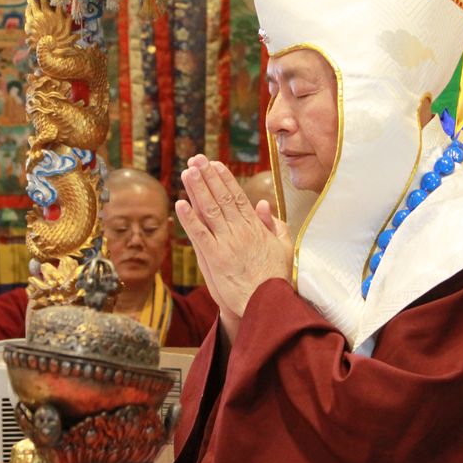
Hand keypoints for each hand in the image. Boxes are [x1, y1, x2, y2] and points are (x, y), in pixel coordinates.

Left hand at [175, 156, 292, 332]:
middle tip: (196, 159)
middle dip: (208, 177)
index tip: (215, 165)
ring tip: (187, 172)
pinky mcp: (215, 257)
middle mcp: (240, 230)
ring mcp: (226, 243)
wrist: (267, 302)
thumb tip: (263, 204)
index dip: (225, 179)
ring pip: (209, 210)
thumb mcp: (283, 246)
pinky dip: (189, 218)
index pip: (237, 197)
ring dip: (197, 190)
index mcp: (256, 227)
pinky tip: (180, 203)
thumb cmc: (275, 277)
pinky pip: (200, 234)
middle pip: (221, 198)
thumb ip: (274, 224)